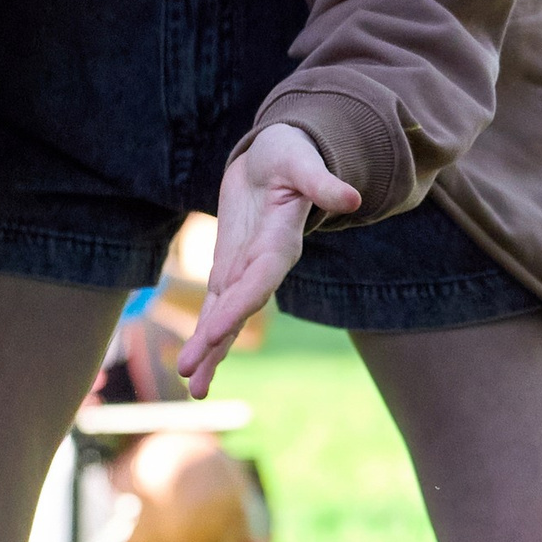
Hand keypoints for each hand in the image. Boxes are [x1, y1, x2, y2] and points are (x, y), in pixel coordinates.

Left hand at [178, 125, 361, 397]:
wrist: (277, 158)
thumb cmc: (291, 153)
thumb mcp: (303, 160)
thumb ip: (323, 182)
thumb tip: (352, 197)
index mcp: (279, 243)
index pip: (258, 281)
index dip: (238, 306)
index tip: (213, 333)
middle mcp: (263, 265)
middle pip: (237, 309)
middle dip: (214, 342)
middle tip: (189, 375)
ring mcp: (245, 270)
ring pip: (225, 317)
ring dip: (208, 351)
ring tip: (192, 388)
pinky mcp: (230, 269)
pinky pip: (216, 308)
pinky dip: (205, 335)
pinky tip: (192, 364)